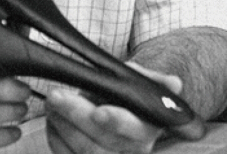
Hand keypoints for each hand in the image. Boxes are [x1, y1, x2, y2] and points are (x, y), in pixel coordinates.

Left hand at [45, 64, 182, 153]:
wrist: (118, 109)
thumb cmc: (128, 94)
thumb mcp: (142, 81)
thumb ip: (154, 81)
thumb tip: (175, 83)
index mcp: (147, 129)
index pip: (133, 129)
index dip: (117, 121)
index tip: (99, 111)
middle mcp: (131, 151)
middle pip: (101, 142)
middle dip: (75, 117)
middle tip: (56, 95)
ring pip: (83, 152)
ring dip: (62, 127)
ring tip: (51, 104)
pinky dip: (56, 140)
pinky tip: (52, 120)